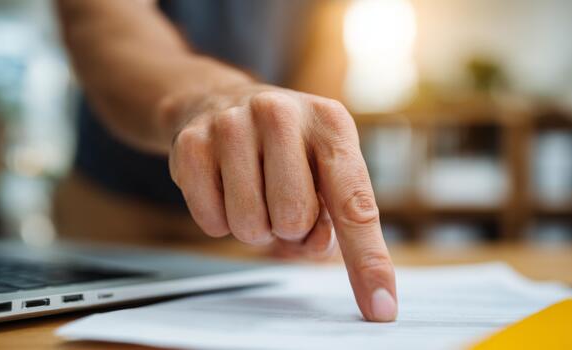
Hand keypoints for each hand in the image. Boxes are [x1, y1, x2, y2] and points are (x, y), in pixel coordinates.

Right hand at [161, 84, 396, 320]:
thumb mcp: (324, 167)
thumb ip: (335, 215)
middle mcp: (280, 114)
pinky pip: (212, 222)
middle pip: (293, 220)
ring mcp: (231, 124)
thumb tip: (316, 247)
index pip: (355, 204)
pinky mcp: (191, 144)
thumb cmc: (285, 146)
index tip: (380, 308)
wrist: (220, 101)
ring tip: (254, 192)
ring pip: (249, 226)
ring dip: (255, 227)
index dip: (368, 261)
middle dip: (288, 228)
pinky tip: (224, 187)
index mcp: (330, 123)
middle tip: (280, 200)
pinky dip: (221, 220)